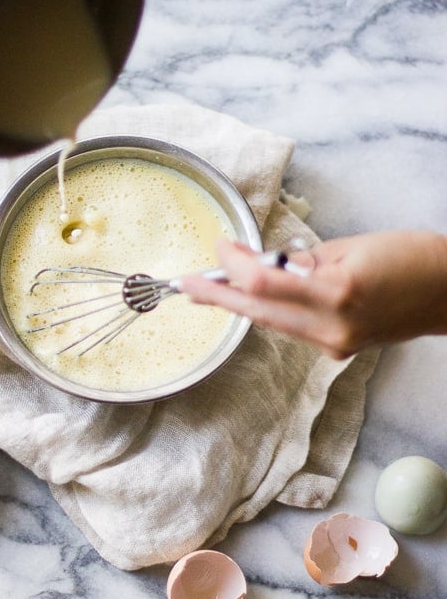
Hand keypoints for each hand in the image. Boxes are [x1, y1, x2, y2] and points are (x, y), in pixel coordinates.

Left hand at [180, 231, 446, 358]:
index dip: (232, 266)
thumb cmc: (410, 258)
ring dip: (242, 304)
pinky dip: (273, 311)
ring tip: (213, 286)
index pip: (262, 283)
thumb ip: (302, 260)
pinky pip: (293, 330)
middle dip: (218, 297)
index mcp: (337, 292)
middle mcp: (331, 327)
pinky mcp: (338, 352)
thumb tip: (261, 264)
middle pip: (256, 313)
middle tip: (187, 285)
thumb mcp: (351, 247)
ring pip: (271, 324)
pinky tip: (261, 297)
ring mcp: (334, 345)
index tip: (221, 248)